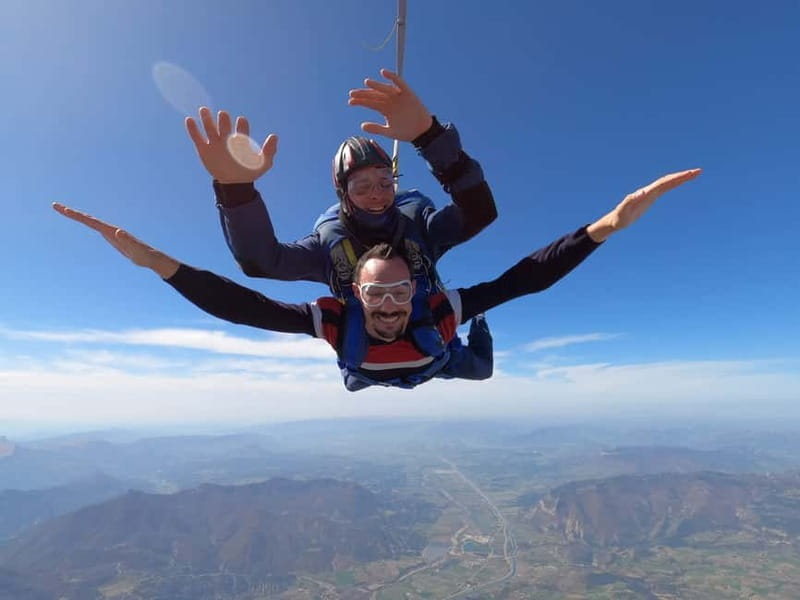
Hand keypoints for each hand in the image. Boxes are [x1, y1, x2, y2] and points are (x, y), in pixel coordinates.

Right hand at [52, 203, 179, 278]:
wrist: (151, 258)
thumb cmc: (144, 255)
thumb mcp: (135, 249)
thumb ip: (127, 240)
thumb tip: (118, 231)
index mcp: (111, 231)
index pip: (90, 221)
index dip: (76, 215)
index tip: (63, 209)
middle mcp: (110, 229)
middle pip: (88, 219)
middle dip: (72, 212)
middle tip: (56, 206)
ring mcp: (111, 233)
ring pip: (91, 222)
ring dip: (78, 216)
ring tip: (64, 210)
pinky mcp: (112, 238)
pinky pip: (96, 228)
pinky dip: (88, 223)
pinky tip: (85, 222)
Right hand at [185, 107, 277, 183]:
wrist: (235, 183)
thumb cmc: (250, 171)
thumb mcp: (263, 163)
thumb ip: (269, 150)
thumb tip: (274, 136)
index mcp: (241, 139)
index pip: (241, 128)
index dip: (242, 125)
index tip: (241, 122)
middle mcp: (227, 138)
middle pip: (224, 125)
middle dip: (223, 120)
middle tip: (223, 115)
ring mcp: (215, 143)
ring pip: (209, 127)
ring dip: (206, 118)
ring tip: (204, 110)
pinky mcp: (204, 149)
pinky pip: (197, 137)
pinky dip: (193, 129)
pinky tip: (190, 120)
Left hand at [348, 69, 432, 140]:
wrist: (422, 132)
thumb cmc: (406, 132)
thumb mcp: (389, 132)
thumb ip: (376, 129)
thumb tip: (362, 126)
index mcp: (384, 109)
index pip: (370, 103)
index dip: (360, 102)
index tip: (350, 102)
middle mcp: (390, 101)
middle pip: (375, 95)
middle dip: (364, 94)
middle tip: (352, 93)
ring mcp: (398, 96)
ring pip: (385, 89)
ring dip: (376, 85)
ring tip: (366, 82)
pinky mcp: (408, 93)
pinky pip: (400, 83)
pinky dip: (393, 77)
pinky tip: (384, 73)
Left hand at [587, 168, 701, 241]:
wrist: (614, 221)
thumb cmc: (618, 218)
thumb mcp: (623, 211)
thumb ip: (629, 201)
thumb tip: (641, 192)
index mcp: (645, 193)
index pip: (663, 183)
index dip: (676, 178)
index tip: (688, 174)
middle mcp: (649, 191)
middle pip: (668, 180)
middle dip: (683, 175)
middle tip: (698, 171)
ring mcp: (650, 194)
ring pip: (668, 183)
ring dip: (680, 178)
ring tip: (694, 174)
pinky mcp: (650, 198)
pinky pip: (665, 189)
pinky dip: (674, 184)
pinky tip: (680, 182)